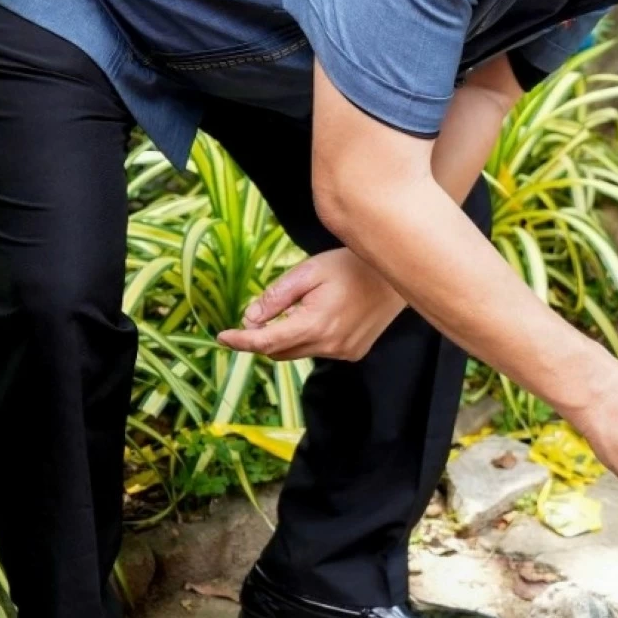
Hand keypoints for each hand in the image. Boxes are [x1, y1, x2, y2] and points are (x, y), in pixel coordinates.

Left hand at [219, 248, 402, 361]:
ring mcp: (344, 352)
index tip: (222, 337)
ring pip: (299, 352)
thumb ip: (276, 297)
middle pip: (280, 351)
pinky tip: (323, 314)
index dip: (241, 341)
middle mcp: (329, 345)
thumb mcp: (307, 272)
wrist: (395, 272)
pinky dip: (310, 338)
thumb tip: (250, 319)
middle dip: (264, 337)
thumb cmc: (351, 265)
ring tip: (300, 307)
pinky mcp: (354, 352)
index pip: (266, 342)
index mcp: (314, 325)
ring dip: (288, 336)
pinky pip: (319, 351)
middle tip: (260, 314)